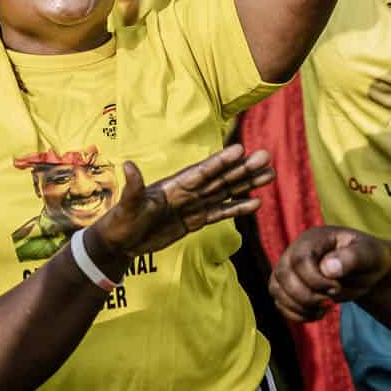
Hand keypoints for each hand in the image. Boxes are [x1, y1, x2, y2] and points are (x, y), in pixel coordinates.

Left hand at [94, 144, 273, 258]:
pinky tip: (256, 203)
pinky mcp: (196, 220)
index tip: (240, 149)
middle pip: (221, 178)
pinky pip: (221, 212)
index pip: (203, 171)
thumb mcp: (127, 205)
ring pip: (226, 192)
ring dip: (247, 183)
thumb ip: (133, 186)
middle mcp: (189, 191)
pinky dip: (238, 207)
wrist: (121, 242)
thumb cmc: (121, 221)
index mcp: (175, 185)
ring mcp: (194, 205)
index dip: (221, 161)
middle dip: (244, 168)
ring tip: (270, 175)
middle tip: (266, 156)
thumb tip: (128, 165)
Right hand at [269, 226, 390, 322]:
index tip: (337, 288)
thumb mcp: (368, 254)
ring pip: (276, 290)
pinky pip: (279, 304)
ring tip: (325, 308)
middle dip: (306, 296)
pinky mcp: (288, 287)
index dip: (315, 280)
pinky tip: (317, 314)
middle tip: (330, 301)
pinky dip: (296, 315)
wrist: (366, 270)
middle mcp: (295, 251)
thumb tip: (328, 268)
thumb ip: (351, 258)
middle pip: (283, 275)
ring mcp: (289, 269)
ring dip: (300, 307)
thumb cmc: (368, 258)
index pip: (300, 259)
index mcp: (314, 238)